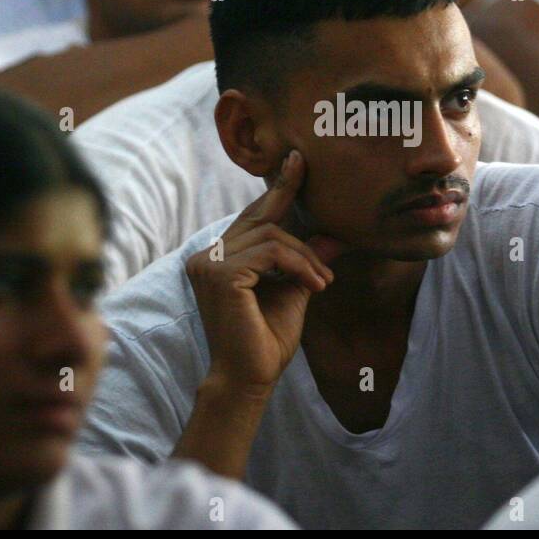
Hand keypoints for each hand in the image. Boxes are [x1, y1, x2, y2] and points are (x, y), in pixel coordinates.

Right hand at [185, 150, 338, 392]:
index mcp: (218, 257)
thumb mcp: (294, 289)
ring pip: (273, 237)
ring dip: (306, 258)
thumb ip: (305, 259)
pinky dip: (299, 266)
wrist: (249, 378)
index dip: (277, 188)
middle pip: (265, 222)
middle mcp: (206, 255)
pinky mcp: (220, 274)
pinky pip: (272, 252)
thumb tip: (332, 232)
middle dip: (303, 237)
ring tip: (322, 283)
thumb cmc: (266, 340)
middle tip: (330, 253)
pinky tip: (314, 286)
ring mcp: (208, 262)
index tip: (298, 160)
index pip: (253, 216)